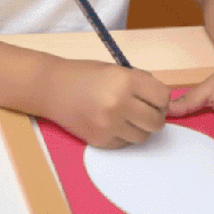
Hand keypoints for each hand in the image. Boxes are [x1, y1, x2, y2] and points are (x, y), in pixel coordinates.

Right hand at [46, 58, 170, 147]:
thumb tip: (164, 103)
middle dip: (152, 116)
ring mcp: (109, 124)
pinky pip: (124, 143)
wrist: (48, 87)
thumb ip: (141, 83)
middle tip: (139, 110)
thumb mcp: (115, 70)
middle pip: (157, 122)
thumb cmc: (83, 75)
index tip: (149, 97)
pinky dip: (121, 135)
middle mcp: (119, 103)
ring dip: (137, 128)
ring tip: (122, 117)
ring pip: (143, 136)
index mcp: (126, 81)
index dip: (159, 99)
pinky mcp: (100, 140)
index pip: (163, 98)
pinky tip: (107, 123)